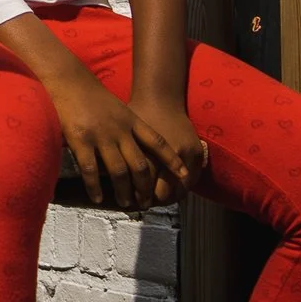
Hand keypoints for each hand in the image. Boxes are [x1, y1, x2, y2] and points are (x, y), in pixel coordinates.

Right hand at [46, 68, 170, 209]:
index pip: (157, 143)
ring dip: (124, 191)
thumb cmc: (90, 94)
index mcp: (131, 120)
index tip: (183, 175)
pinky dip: (96, 187)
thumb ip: (127, 127)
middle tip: (147, 202)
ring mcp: (100, 136)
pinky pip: (91, 170)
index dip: (171, 160)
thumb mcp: (117, 107)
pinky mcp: (80, 140)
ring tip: (126, 203)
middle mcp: (119, 130)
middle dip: (146, 187)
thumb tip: (136, 149)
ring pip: (119, 171)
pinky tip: (98, 198)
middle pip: (140, 164)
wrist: (67, 79)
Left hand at [127, 88, 209, 202]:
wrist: (160, 97)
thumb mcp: (122, 136)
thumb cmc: (134, 116)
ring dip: (167, 198)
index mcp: (147, 150)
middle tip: (141, 204)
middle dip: (152, 200)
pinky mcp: (197, 153)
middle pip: (163, 191)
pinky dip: (180, 189)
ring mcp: (186, 154)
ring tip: (154, 200)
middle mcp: (169, 154)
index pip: (144, 185)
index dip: (137, 197)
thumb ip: (117, 158)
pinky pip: (191, 180)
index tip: (129, 202)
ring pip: (180, 190)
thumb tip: (104, 181)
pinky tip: (169, 192)